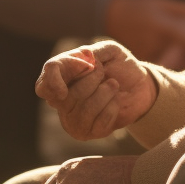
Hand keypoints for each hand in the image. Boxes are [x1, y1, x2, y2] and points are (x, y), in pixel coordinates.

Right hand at [35, 41, 156, 140]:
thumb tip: (83, 64)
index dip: (52, 84)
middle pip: (66, 98)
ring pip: (83, 112)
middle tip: (104, 73)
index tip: (66, 86)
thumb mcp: (110, 51)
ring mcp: (74, 118)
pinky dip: (112, 109)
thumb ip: (94, 53)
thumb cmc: (121, 66)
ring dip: (104, 94)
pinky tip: (115, 103)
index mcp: (62, 77)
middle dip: (91, 81)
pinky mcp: (90, 132)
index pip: (43, 85)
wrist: (141, 86)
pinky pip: (98, 124)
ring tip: (114, 85)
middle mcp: (63, 99)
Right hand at [105, 0, 184, 64]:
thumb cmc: (139, 6)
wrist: (110, 15)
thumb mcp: (161, 2)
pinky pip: (160, 67)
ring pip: (171, 65)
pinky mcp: (142, 60)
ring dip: (184, 67)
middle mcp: (157, 42)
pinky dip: (170, 69)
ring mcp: (149, 53)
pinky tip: (179, 71)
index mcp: (164, 26)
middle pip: (183, 58)